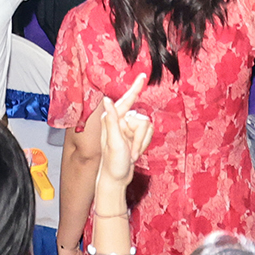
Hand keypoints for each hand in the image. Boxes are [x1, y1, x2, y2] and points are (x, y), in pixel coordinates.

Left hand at [93, 73, 152, 190]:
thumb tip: (106, 100)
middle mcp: (119, 121)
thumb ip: (111, 120)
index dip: (135, 88)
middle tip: (131, 152)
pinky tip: (134, 153)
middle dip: (140, 138)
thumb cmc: (112, 163)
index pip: (126, 100)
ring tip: (131, 153)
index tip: (142, 75)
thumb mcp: (113, 142)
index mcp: (112, 119)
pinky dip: (143, 145)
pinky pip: (148, 134)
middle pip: (142, 120)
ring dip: (141, 143)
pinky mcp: (133, 136)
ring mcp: (127, 129)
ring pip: (147, 127)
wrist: (116, 179)